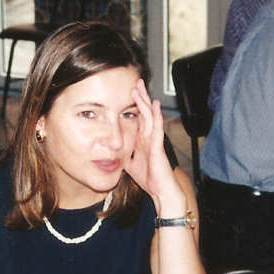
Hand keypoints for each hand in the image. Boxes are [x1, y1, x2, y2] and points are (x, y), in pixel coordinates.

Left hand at [123, 79, 184, 213]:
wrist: (162, 192)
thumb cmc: (150, 179)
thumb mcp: (130, 165)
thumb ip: (124, 156)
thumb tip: (112, 152)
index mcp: (142, 141)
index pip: (138, 118)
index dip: (134, 105)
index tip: (128, 93)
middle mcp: (149, 137)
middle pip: (144, 112)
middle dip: (140, 97)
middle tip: (136, 82)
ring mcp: (154, 140)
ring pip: (149, 116)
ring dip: (145, 102)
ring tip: (141, 88)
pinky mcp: (158, 146)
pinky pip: (157, 128)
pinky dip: (156, 116)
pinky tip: (155, 106)